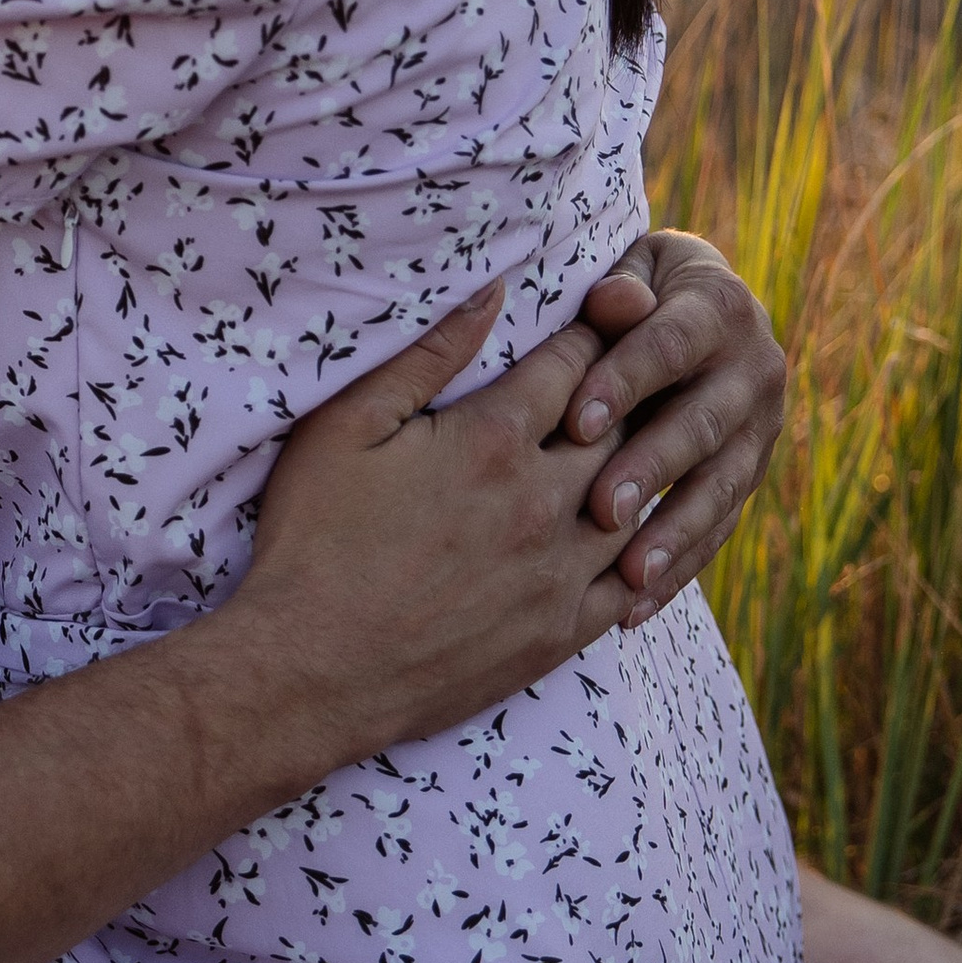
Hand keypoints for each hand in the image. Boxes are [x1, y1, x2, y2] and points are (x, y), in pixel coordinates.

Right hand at [232, 285, 639, 785]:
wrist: (310, 671)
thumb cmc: (313, 541)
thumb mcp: (344, 429)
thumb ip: (426, 357)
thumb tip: (490, 291)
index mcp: (492, 439)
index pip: (573, 361)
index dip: (596, 327)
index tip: (609, 308)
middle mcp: (542, 501)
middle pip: (621, 425)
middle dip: (634, 390)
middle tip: (646, 368)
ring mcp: (558, 573)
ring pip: (638, 501)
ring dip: (646, 468)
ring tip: (650, 444)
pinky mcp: (559, 632)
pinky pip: (632, 583)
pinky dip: (645, 553)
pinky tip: (640, 539)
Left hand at [569, 230, 784, 602]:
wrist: (693, 309)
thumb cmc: (633, 288)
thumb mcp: (632, 269)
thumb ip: (620, 287)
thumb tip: (618, 301)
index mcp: (720, 308)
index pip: (670, 346)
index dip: (623, 381)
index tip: (575, 423)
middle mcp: (754, 370)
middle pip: (701, 425)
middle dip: (651, 469)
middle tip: (599, 510)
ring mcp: (759, 430)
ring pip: (719, 487)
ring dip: (674, 534)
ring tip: (628, 576)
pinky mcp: (749, 476)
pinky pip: (718, 530)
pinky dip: (679, 570)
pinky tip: (634, 609)